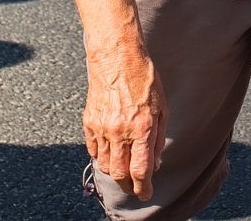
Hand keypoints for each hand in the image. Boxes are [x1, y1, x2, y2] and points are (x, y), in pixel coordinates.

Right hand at [83, 42, 166, 199]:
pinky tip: (111, 152)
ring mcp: (102, 127)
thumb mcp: (162, 108)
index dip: (143, 187)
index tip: (146, 193)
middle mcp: (120, 131)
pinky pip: (94, 150)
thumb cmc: (144, 79)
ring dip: (115, 172)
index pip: (140, 170)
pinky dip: (102, 156)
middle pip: (119, 174)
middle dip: (128, 185)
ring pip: (105, 165)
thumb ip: (157, 139)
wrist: (117, 58)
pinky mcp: (89, 122)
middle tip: (134, 186)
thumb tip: (154, 162)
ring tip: (124, 168)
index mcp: (141, 128)